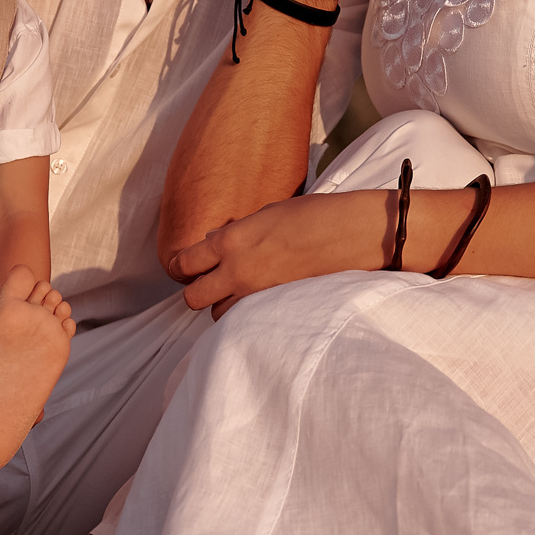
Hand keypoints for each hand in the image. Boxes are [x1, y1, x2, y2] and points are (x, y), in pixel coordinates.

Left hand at [173, 191, 381, 311]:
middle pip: (192, 297)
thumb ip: (234, 233)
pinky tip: (259, 302)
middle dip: (197, 290)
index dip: (182, 267)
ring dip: (223, 304)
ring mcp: (256, 295)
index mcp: (231, 241)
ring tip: (240, 290)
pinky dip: (246, 315)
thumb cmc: (313, 215)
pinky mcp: (276, 310)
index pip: (185, 263)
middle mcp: (237, 271)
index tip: (186, 267)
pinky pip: (247, 320)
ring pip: (218, 314)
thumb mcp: (266, 214)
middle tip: (209, 282)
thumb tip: (212, 242)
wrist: (352, 234)